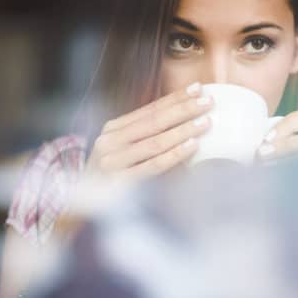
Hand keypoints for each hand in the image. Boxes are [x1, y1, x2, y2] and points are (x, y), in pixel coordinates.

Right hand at [87, 82, 211, 180]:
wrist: (89, 210)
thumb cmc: (118, 177)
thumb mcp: (128, 150)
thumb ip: (151, 135)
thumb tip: (189, 118)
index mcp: (113, 129)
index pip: (150, 109)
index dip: (175, 98)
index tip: (198, 88)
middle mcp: (109, 141)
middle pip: (154, 121)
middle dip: (183, 109)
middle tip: (208, 102)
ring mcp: (112, 162)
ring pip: (155, 141)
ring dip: (183, 130)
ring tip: (205, 122)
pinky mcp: (119, 182)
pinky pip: (153, 165)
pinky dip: (175, 154)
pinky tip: (193, 145)